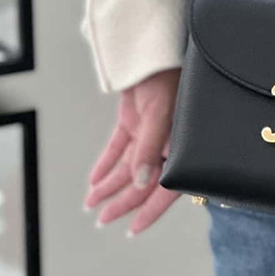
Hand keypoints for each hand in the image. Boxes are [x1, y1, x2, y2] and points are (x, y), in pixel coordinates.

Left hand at [84, 68, 181, 236]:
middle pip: (144, 180)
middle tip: (103, 219)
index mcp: (182, 142)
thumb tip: (140, 182)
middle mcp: (168, 141)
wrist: (150, 47)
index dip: (151, 209)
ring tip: (92, 204)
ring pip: (129, 167)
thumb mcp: (160, 113)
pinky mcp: (134, 121)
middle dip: (123, 202)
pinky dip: (106, 164)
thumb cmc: (167, 74)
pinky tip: (94, 180)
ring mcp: (149, 131)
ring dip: (110, 186)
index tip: (134, 228)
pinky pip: (119, 148)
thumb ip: (149, 148)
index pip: (168, 185)